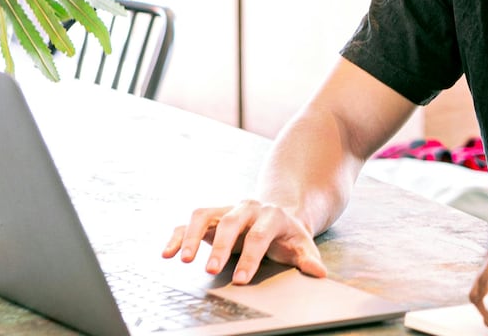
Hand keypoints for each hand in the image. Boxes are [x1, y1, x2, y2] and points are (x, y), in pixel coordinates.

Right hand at [161, 200, 326, 284]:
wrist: (278, 215)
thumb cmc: (288, 235)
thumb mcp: (302, 245)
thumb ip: (309, 259)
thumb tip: (319, 273)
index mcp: (272, 215)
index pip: (259, 235)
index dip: (250, 257)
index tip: (240, 280)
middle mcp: (247, 208)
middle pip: (231, 223)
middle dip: (220, 247)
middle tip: (210, 270)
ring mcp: (227, 210)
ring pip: (205, 216)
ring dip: (193, 237)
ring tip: (183, 260)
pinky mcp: (211, 216)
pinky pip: (189, 222)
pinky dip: (177, 236)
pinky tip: (167, 253)